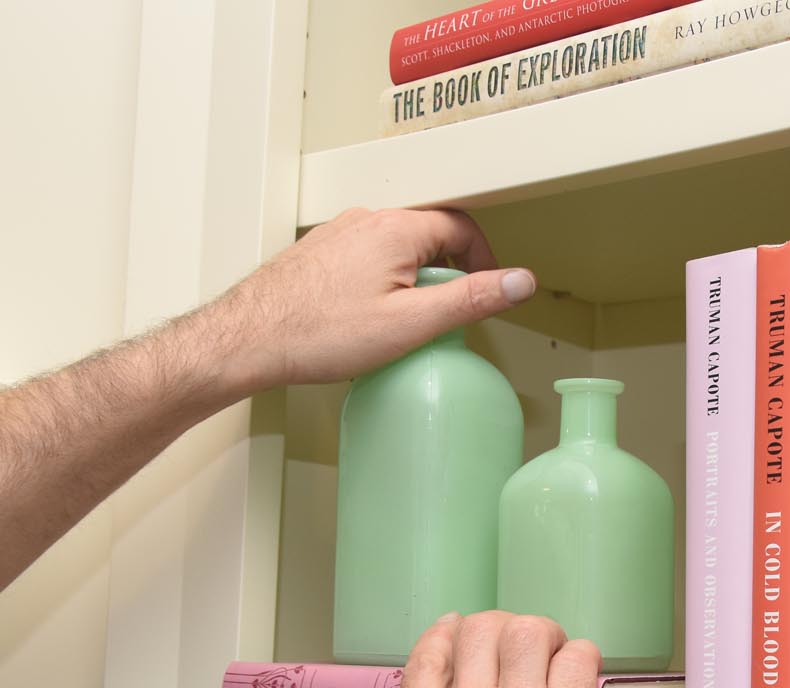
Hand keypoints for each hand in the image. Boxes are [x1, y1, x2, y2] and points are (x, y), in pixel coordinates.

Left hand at [213, 207, 535, 391]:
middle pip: (430, 233)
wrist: (248, 340)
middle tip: (447, 313)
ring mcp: (338, 234)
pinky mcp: (319, 254)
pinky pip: (368, 257)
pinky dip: (384, 281)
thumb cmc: (318, 333)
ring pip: (397, 246)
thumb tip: (519, 281)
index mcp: (396, 229)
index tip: (486, 290)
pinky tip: (371, 318)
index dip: (483, 260)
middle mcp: (365, 221)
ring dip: (415, 277)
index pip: (461, 227)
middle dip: (449, 270)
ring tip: (407, 320)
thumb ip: (471, 299)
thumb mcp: (412, 323)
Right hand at [372, 611, 609, 687]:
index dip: (452, 634)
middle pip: (483, 632)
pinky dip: (582, 659)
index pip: (431, 654)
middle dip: (502, 632)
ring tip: (556, 657)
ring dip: (546, 638)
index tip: (465, 634)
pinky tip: (583, 678)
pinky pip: (579, 662)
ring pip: (531, 634)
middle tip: (521, 650)